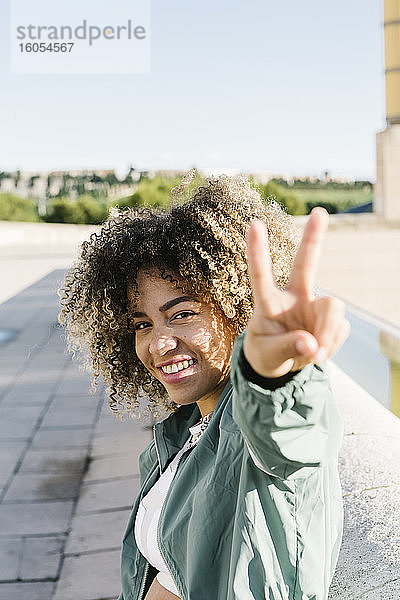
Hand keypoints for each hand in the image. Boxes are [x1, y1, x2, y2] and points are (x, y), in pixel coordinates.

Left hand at [243, 208, 349, 377]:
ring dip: (328, 332)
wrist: (282, 365)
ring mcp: (314, 305)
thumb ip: (287, 348)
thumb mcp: (267, 355)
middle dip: (313, 238)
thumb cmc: (266, 353)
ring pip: (332, 306)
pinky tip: (319, 352)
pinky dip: (331, 345)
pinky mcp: (331, 319)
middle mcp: (293, 297)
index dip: (257, 251)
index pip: (261, 274)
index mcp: (268, 302)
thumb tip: (312, 344)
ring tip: (315, 354)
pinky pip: (340, 329)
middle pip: (305, 264)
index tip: (254, 223)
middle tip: (319, 213)